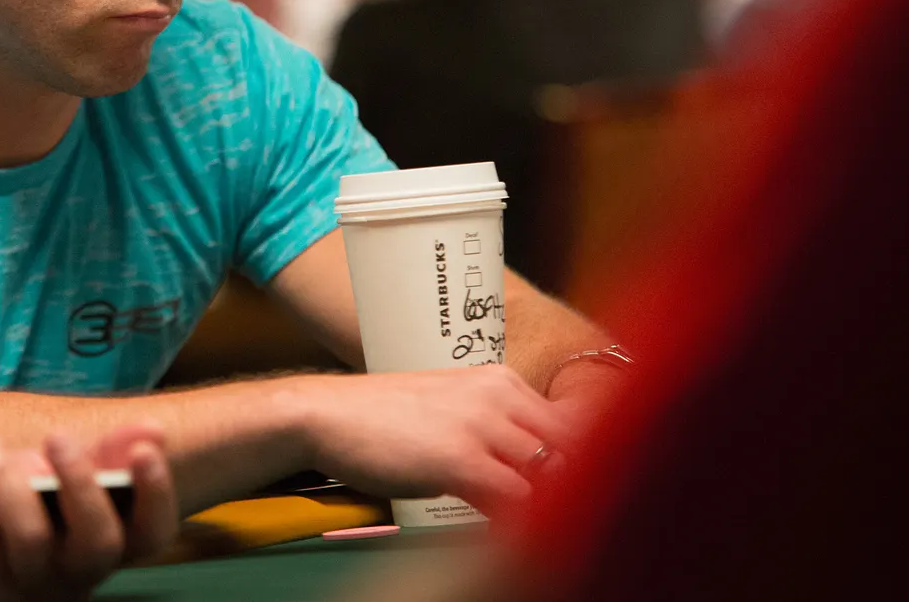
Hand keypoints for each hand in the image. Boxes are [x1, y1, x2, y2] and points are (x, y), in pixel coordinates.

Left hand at [0, 423, 176, 600]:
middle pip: (98, 543)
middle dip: (81, 484)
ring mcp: (30, 581)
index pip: (152, 534)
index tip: (144, 450)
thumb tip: (156, 426)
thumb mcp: (66, 478)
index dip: (157, 495)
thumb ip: (108, 453)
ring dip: (6, 479)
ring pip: (30, 538)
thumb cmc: (28, 510)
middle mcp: (76, 572)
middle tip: (58, 435)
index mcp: (108, 543)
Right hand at [294, 365, 569, 516]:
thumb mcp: (447, 408)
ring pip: (551, 472)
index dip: (582, 456)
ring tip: (538, 525)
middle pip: (572, 445)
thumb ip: (491, 429)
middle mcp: (497, 395)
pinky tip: (508, 529)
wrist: (325, 415)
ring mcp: (480, 425)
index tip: (582, 484)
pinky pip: (517, 498)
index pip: (571, 420)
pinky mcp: (460, 460)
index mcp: (498, 380)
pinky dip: (522, 519)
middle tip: (567, 512)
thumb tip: (526, 471)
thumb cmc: (380, 418)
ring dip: (550, 502)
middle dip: (575, 481)